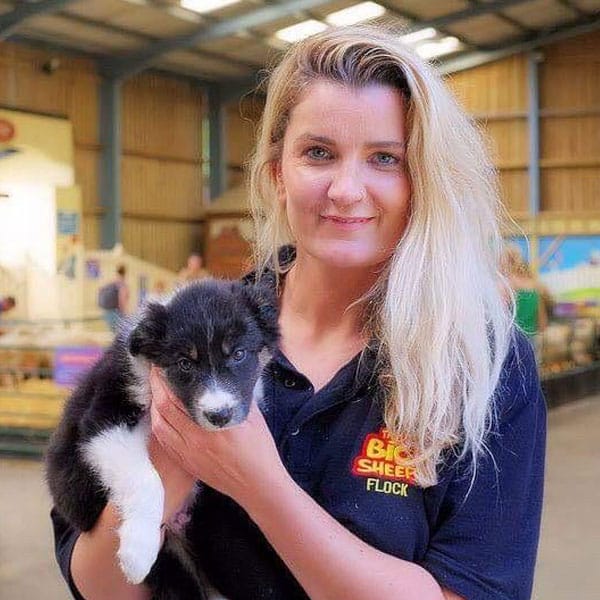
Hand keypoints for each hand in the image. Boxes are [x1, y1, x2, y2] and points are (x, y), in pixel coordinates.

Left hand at [149, 368, 288, 507]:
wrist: (257, 486)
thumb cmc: (259, 451)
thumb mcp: (253, 417)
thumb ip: (238, 395)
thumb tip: (229, 375)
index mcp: (213, 424)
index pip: (180, 396)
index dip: (169, 379)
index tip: (166, 364)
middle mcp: (195, 438)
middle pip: (164, 407)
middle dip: (157, 386)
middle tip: (156, 370)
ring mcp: (187, 452)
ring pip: (159, 424)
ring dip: (154, 405)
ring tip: (157, 390)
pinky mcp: (186, 462)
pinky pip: (163, 440)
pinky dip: (158, 423)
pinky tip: (160, 415)